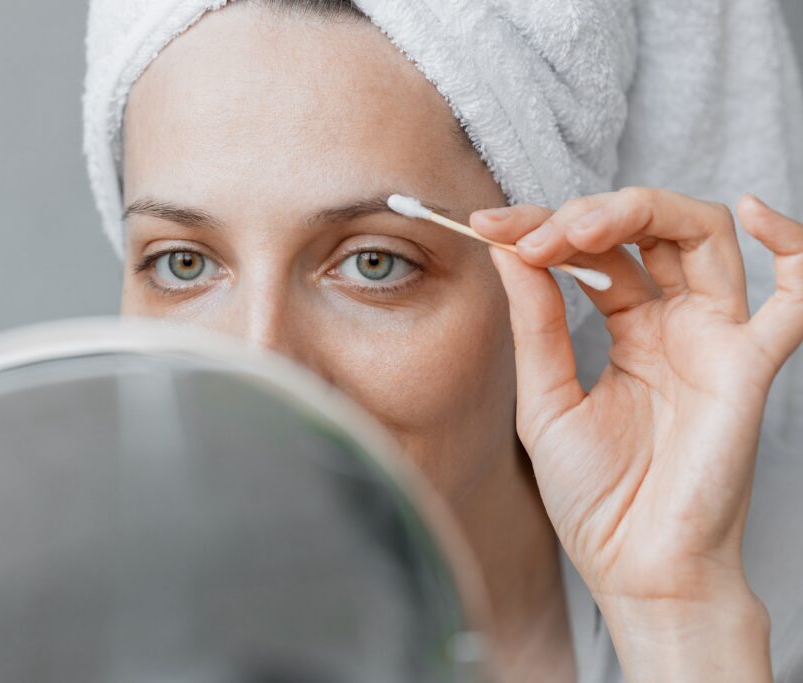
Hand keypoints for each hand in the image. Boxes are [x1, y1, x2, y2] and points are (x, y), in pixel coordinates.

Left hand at [470, 189, 802, 681]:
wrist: (635, 569)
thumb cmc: (595, 499)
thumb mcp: (546, 399)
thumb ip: (536, 323)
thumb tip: (510, 248)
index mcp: (630, 331)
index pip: (595, 252)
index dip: (544, 228)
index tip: (489, 226)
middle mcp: (675, 325)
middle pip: (649, 229)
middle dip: (588, 214)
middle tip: (534, 235)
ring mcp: (713, 340)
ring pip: (704, 236)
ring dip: (643, 211)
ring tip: (581, 229)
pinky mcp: (747, 367)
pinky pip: (795, 303)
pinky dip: (795, 250)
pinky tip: (762, 214)